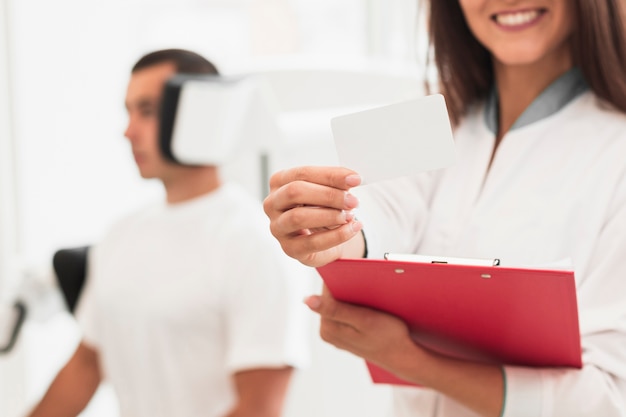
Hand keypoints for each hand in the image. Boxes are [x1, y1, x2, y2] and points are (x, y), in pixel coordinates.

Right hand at [263, 166, 363, 266]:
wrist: (324, 237)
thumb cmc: (321, 208)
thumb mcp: (327, 191)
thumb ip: (336, 183)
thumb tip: (352, 179)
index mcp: (280, 182)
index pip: (303, 174)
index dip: (330, 176)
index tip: (355, 179)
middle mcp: (273, 203)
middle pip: (296, 192)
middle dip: (328, 195)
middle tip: (353, 201)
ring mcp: (278, 227)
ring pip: (299, 217)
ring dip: (330, 215)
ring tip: (350, 215)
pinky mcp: (289, 248)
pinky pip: (312, 242)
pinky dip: (336, 235)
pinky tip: (351, 229)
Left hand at [304, 288, 505, 416]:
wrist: (402, 356)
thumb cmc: (387, 337)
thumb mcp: (363, 320)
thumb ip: (335, 310)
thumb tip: (306, 300)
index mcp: (327, 327)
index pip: (325, 293)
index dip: (340, 280)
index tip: (354, 274)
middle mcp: (327, 331)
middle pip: (331, 298)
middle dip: (345, 288)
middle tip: (364, 285)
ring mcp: (335, 333)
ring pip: (339, 304)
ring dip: (351, 296)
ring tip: (368, 296)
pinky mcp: (343, 333)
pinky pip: (345, 312)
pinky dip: (355, 305)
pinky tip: (368, 306)